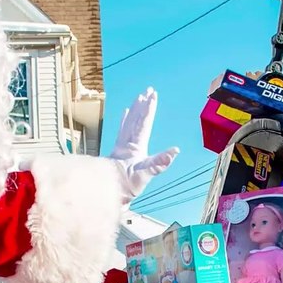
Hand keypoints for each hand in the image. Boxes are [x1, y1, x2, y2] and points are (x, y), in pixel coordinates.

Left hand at [109, 88, 178, 203]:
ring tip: (138, 98)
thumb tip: (175, 151)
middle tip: (148, 90)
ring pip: (129, 122)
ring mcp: (121, 146)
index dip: (149, 108)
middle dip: (143, 104)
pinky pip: (122, 130)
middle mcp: (127, 142)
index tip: (153, 95)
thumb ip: (159, 163)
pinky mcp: (118, 151)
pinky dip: (125, 121)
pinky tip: (125, 114)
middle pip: (136, 118)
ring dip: (134, 109)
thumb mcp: (145, 175)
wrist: (107, 192)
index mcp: (135, 146)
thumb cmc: (127, 185)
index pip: (144, 122)